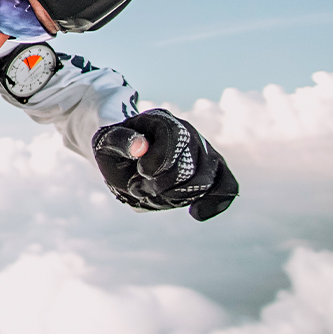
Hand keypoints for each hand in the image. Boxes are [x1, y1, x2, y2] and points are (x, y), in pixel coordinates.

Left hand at [92, 109, 238, 220]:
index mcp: (162, 120)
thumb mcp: (105, 141)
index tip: (141, 171)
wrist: (125, 150)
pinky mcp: (212, 170)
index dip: (159, 161)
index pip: (175, 136)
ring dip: (176, 198)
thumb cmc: (115, 146)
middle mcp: (188, 133)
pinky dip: (215, 202)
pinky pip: (227, 186)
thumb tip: (140, 147)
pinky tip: (196, 213)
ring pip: (206, 181)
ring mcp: (203, 151)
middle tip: (139, 188)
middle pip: (190, 166)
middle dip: (163, 186)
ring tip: (153, 196)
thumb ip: (119, 141)